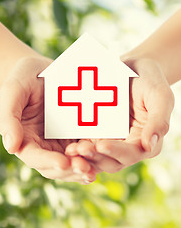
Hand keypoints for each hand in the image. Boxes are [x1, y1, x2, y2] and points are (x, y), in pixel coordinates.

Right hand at [0, 57, 96, 183]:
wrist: (42, 70)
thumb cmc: (24, 78)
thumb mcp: (13, 91)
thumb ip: (9, 118)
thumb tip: (11, 147)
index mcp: (25, 138)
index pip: (34, 157)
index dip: (48, 161)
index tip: (63, 163)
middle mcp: (43, 144)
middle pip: (54, 166)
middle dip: (69, 170)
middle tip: (85, 169)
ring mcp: (60, 141)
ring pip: (70, 163)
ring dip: (82, 169)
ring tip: (94, 170)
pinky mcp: (75, 134)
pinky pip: (84, 150)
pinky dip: (92, 157)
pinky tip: (103, 159)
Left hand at [65, 58, 174, 172]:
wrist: (131, 67)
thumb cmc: (149, 79)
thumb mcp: (159, 95)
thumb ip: (158, 120)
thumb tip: (149, 145)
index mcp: (145, 140)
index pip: (132, 153)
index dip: (117, 152)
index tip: (102, 144)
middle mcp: (127, 145)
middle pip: (112, 160)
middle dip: (96, 157)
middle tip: (79, 150)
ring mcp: (111, 139)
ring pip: (97, 156)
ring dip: (84, 157)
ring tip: (71, 150)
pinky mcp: (97, 132)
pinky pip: (87, 143)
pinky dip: (79, 147)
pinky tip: (68, 144)